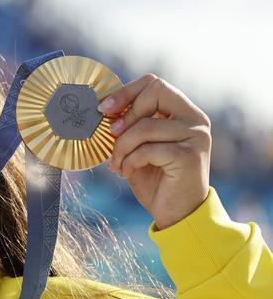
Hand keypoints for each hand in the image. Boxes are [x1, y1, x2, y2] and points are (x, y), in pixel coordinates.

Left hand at [97, 74, 211, 229]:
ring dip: (121, 146)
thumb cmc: (155, 178)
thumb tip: (103, 107)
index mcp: (184, 112)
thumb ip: (129, 125)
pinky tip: (127, 172)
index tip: (104, 108)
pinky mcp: (189, 157)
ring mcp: (195, 137)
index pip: (155, 84)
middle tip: (111, 136)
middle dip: (125, 115)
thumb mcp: (138, 146)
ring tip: (116, 164)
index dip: (126, 92)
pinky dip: (130, 161)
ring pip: (145, 126)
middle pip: (155, 92)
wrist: (177, 215)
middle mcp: (195, 119)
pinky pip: (148, 149)